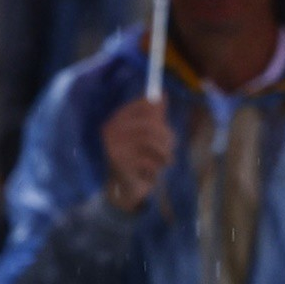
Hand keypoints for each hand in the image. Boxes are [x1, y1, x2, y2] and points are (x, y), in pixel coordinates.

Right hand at [98, 95, 174, 211]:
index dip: (156, 109)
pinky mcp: (120, 165)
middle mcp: (112, 131)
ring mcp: (115, 148)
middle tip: (172, 145)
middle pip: (149, 124)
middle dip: (166, 135)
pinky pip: (148, 161)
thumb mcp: (143, 135)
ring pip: (151, 141)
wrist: (122, 189)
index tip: (164, 119)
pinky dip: (156, 167)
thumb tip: (162, 95)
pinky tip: (153, 172)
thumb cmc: (135, 159)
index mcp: (116, 120)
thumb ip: (152, 115)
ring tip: (166, 160)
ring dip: (164, 152)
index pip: (141, 105)